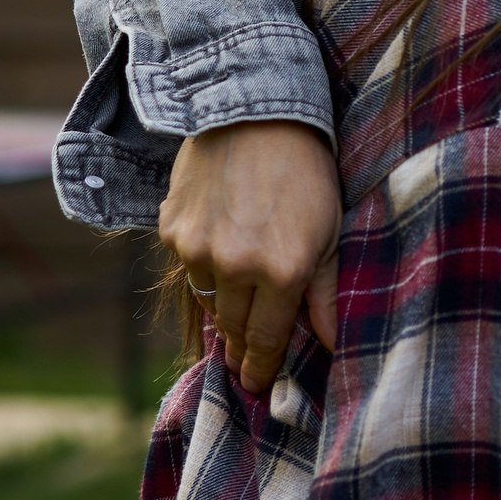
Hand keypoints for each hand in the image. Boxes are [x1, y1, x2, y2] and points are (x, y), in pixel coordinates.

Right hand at [159, 120, 340, 393]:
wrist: (255, 113)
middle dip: (240, 344)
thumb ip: (325, 293)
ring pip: (208, 299)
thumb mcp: (329, 233)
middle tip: (244, 360)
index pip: (266, 339)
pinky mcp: (171, 229)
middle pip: (233, 326)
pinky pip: (187, 265)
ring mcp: (197, 249)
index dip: (261, 367)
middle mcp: (235, 266)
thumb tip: (328, 344)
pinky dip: (203, 266)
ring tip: (236, 309)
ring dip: (224, 306)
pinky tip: (220, 251)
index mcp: (281, 272)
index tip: (257, 386)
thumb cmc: (306, 173)